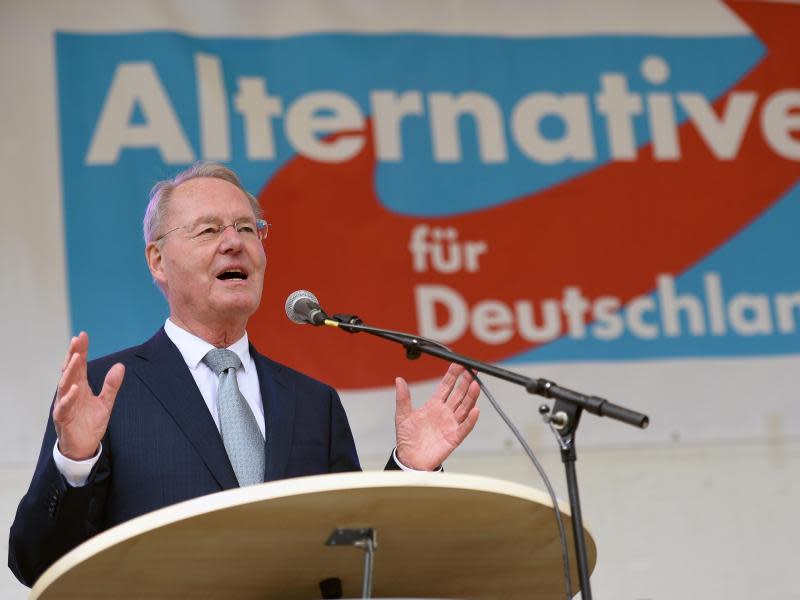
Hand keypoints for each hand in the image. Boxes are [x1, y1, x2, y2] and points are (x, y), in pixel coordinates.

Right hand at [53, 332, 124, 460]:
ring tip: (76, 357)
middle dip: (73, 354)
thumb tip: (120, 366)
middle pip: (70, 370)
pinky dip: (68, 397)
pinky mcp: (62, 418)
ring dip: (70, 371)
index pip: (80, 366)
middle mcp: (70, 392)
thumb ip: (112, 385)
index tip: (83, 335)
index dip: (81, 351)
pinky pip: (63, 406)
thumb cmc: (90, 423)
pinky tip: (74, 387)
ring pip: (64, 384)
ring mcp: (64, 404)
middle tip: (77, 340)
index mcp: (80, 387)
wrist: (83, 447)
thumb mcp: (106, 402)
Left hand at [394, 363, 479, 470]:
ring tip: (476, 385)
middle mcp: (445, 413)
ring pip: (464, 407)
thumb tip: (399, 380)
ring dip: (471, 397)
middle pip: (459, 394)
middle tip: (473, 369)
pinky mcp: (454, 438)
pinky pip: (464, 427)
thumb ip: (403, 398)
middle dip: (466, 381)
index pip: (446, 386)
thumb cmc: (407, 439)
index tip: (458, 363)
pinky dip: (470, 420)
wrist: (409, 460)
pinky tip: (475, 410)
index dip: (453, 375)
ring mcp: (451, 424)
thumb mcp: (402, 416)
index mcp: (434, 405)